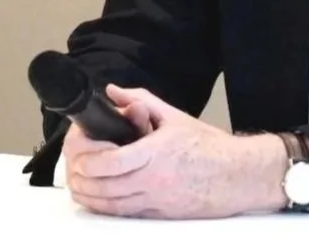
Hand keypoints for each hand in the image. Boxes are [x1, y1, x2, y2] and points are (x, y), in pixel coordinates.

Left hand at [64, 85, 288, 218]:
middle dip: (81, 176)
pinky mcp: (159, 215)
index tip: (78, 150)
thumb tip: (113, 93)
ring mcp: (156, 201)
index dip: (88, 158)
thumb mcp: (173, 116)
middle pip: (104, 186)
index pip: (111, 162)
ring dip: (87, 194)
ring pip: (110, 204)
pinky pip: (124, 214)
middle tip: (71, 164)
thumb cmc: (208, 147)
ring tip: (76, 181)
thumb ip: (140, 100)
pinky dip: (104, 207)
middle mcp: (153, 181)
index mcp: (155, 154)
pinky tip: (95, 198)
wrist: (237, 176)